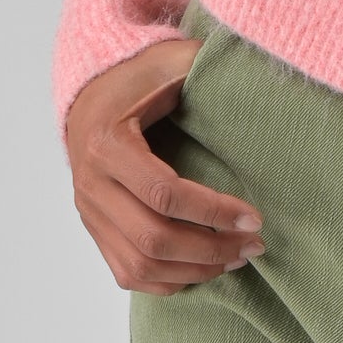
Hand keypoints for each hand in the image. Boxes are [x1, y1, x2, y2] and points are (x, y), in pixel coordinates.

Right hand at [65, 41, 263, 292]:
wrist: (88, 98)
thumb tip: (251, 70)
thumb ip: (201, 62)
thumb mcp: (167, 61)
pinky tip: (203, 269)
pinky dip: (168, 280)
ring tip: (236, 258)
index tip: (254, 216)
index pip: (163, 193)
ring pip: (140, 264)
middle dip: (211, 249)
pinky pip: (128, 273)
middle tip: (254, 245)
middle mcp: (91, 184)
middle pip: (153, 238)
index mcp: (107, 143)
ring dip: (195, 270)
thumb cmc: (135, 79)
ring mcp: (89, 211)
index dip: (213, 211)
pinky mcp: (94, 229)